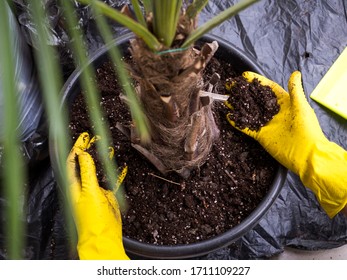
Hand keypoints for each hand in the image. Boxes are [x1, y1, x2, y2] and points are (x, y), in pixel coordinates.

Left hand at [67, 132, 128, 258]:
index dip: (77, 148)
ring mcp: (96, 191)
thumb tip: (83, 153)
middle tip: (96, 138)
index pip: (73, 161)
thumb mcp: (89, 191)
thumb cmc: (92, 218)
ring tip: (109, 147)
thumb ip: (87, 172)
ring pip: (100, 170)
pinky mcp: (108, 196)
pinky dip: (118, 173)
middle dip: (89, 150)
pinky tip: (123, 166)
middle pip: (86, 163)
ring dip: (104, 159)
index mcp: (75, 185)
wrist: (104, 236)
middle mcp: (84, 186)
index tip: (84, 137)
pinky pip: (114, 181)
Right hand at [227, 71, 346, 217]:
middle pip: (255, 98)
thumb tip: (295, 72)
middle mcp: (273, 112)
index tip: (245, 76)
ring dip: (238, 105)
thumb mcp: (301, 107)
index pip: (268, 88)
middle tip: (231, 85)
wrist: (306, 154)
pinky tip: (228, 116)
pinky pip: (247, 127)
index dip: (257, 81)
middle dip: (243, 92)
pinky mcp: (261, 135)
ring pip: (249, 112)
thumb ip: (295, 90)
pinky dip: (237, 122)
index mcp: (284, 102)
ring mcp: (266, 123)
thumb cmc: (307, 129)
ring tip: (227, 99)